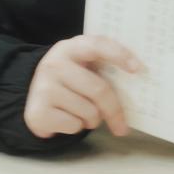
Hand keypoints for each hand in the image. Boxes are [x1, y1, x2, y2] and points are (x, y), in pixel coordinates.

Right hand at [24, 34, 141, 139]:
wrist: (35, 95)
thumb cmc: (73, 79)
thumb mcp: (84, 65)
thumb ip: (105, 66)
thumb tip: (139, 79)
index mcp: (71, 47)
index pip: (98, 45)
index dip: (119, 55)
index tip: (137, 69)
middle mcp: (54, 64)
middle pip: (99, 90)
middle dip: (115, 110)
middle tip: (122, 126)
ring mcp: (43, 88)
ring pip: (88, 112)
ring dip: (93, 119)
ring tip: (83, 112)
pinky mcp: (37, 112)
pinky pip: (74, 126)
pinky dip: (77, 127)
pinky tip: (67, 118)